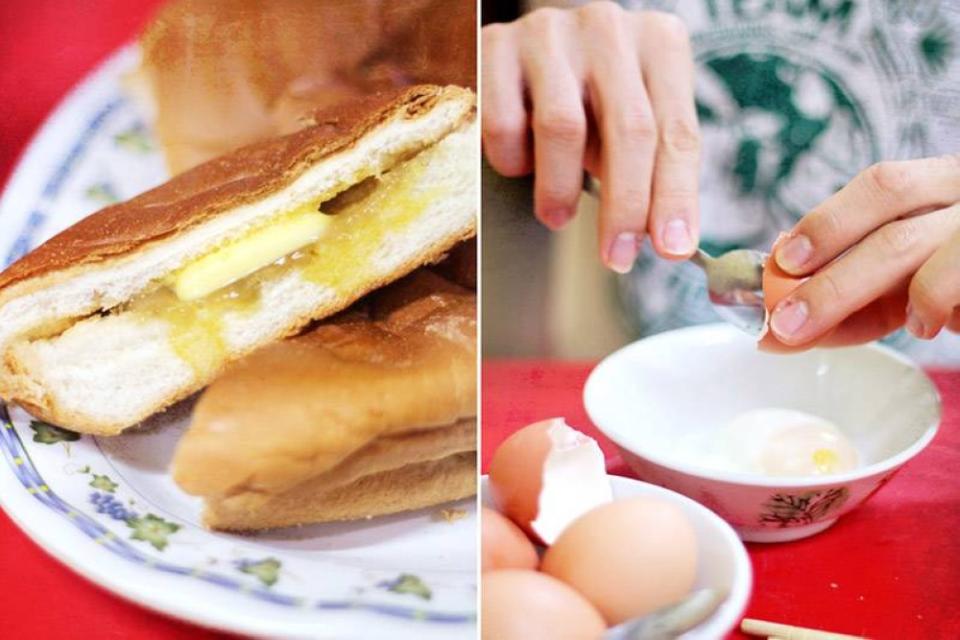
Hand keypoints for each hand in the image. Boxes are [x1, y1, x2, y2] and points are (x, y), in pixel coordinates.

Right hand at [481, 2, 700, 271]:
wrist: (525, 55)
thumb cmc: (591, 100)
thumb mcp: (634, 124)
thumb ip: (655, 171)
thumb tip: (671, 244)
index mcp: (660, 44)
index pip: (677, 132)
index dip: (675, 196)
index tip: (671, 249)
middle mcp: (609, 29)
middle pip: (629, 129)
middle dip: (625, 205)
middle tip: (616, 257)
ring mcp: (550, 33)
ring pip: (563, 127)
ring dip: (560, 188)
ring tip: (557, 216)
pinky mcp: (496, 47)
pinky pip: (504, 123)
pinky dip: (512, 160)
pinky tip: (520, 166)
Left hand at [762, 154, 959, 349]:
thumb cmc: (956, 274)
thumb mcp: (912, 267)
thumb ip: (858, 285)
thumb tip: (781, 326)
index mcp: (942, 182)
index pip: (882, 186)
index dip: (829, 222)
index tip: (786, 260)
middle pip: (895, 236)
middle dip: (832, 288)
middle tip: (787, 326)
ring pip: (935, 265)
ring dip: (901, 305)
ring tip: (904, 325)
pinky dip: (941, 310)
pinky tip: (937, 324)